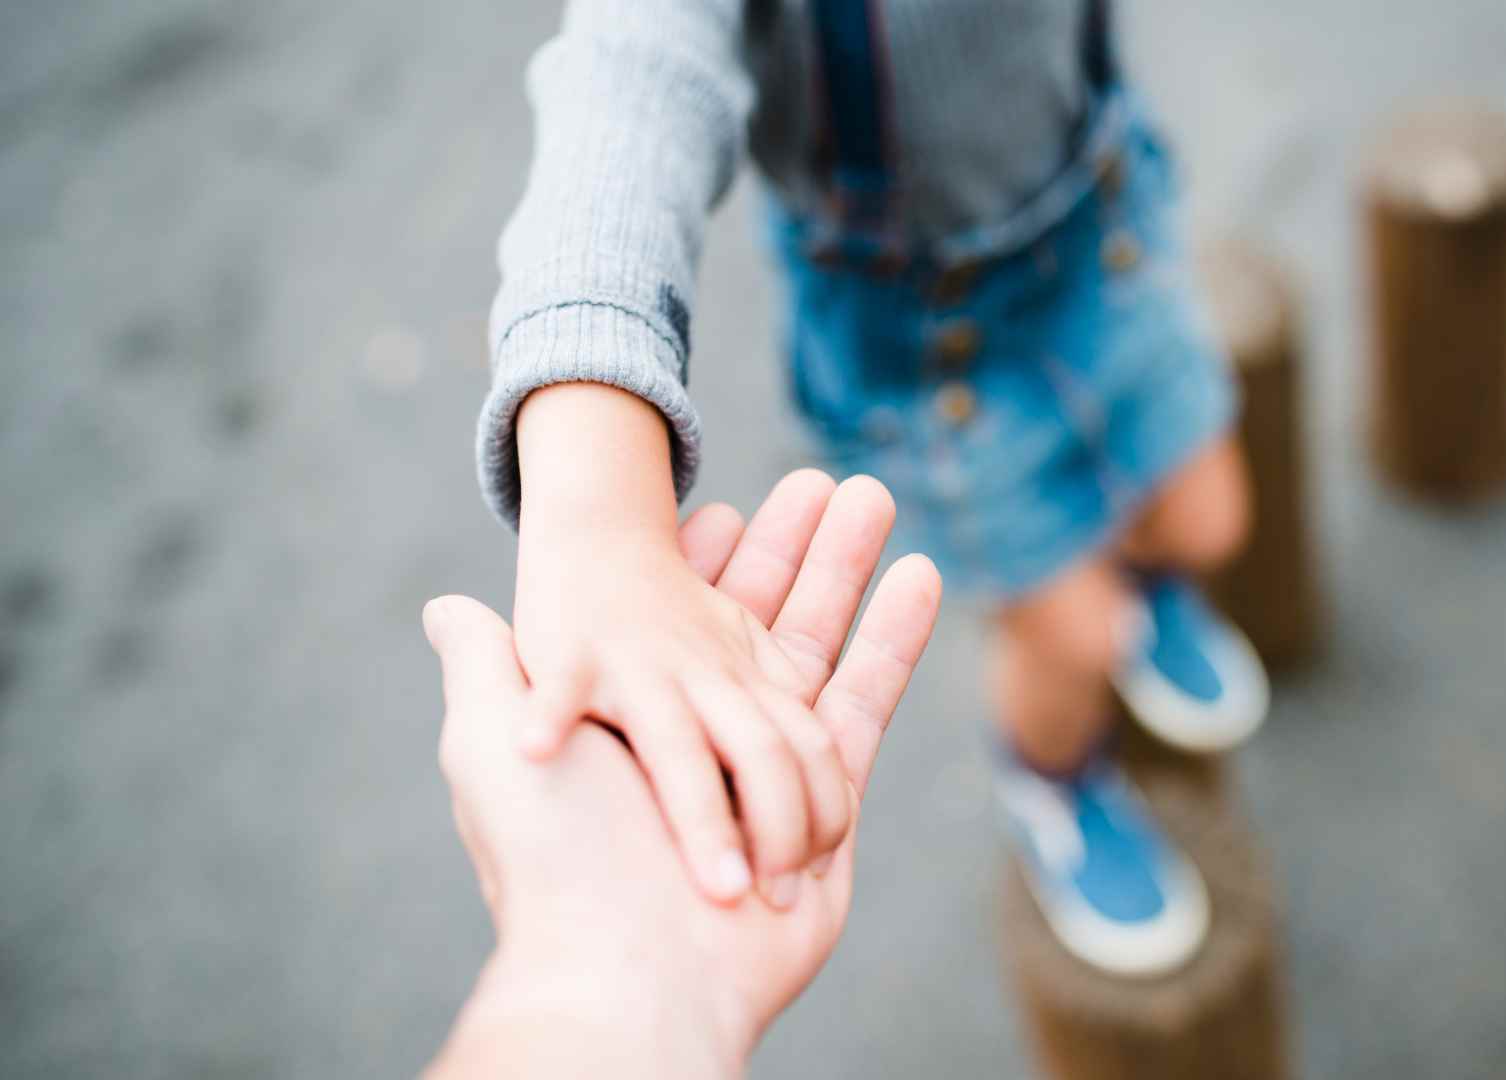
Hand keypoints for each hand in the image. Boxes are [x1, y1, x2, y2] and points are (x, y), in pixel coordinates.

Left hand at [426, 478, 940, 1075]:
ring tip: (877, 495)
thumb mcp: (489, 748)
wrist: (628, 973)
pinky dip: (893, 639)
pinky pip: (864, 706)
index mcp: (631, 720)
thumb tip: (446, 608)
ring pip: (816, 650)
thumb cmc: (555, 858)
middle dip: (796, 550)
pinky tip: (921, 575)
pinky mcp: (826, 805)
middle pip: (759, 623)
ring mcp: (766, 773)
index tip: (725, 507)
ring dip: (848, 571)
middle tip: (831, 479)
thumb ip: (487, 670)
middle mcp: (701, 740)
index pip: (673, 620)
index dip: (702, 562)